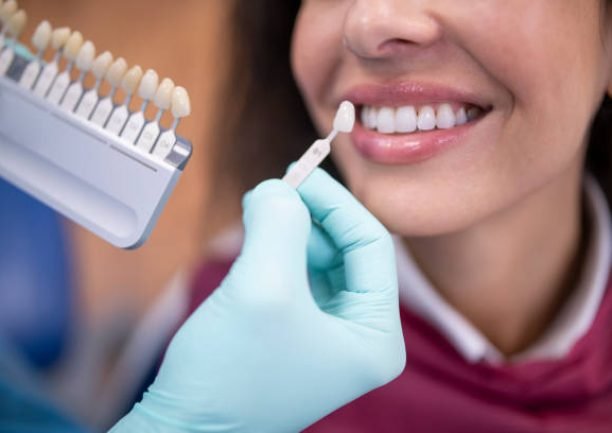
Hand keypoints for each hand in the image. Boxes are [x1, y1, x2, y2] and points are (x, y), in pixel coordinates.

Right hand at [110, 168, 404, 432]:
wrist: (184, 431)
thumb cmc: (229, 375)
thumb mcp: (263, 287)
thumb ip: (279, 223)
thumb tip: (279, 186)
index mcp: (376, 337)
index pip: (372, 246)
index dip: (337, 203)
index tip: (298, 174)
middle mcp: (360, 337)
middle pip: (347, 250)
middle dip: (311, 216)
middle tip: (273, 191)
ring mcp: (328, 336)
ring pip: (320, 259)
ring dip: (291, 231)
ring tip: (258, 214)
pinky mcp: (296, 332)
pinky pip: (297, 275)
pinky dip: (277, 250)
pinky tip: (254, 240)